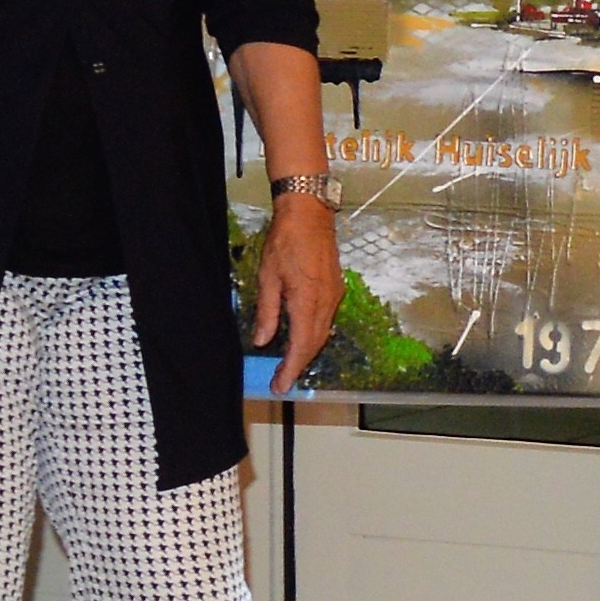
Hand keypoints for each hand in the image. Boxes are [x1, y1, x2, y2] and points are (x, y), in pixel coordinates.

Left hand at [249, 188, 341, 373]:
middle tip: (281, 381)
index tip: (280, 385)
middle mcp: (326, 303)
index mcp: (307, 301)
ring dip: (307, 352)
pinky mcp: (336, 289)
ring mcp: (334, 296)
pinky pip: (326, 321)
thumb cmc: (284, 242)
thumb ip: (267, 312)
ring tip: (289, 365)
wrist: (309, 215)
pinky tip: (302, 339)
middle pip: (315, 344)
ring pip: (323, 334)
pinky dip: (314, 336)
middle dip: (298, 366)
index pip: (301, 346)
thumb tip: (262, 341)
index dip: (290, 369)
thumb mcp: (267, 277)